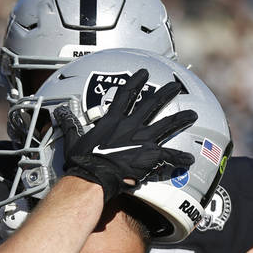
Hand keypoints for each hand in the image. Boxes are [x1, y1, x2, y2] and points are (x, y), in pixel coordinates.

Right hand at [57, 71, 196, 201]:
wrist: (93, 178)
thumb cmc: (82, 163)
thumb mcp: (73, 140)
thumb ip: (70, 125)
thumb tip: (60, 113)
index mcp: (112, 121)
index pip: (125, 95)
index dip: (135, 82)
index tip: (143, 73)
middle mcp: (130, 126)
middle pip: (152, 104)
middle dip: (165, 94)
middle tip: (175, 87)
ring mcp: (142, 140)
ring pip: (167, 124)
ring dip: (181, 119)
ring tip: (192, 114)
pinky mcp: (150, 156)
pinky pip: (170, 155)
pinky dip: (180, 157)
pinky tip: (190, 158)